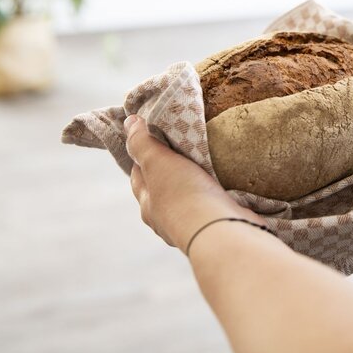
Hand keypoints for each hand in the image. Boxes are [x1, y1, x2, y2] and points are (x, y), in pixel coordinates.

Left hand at [125, 114, 262, 252]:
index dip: (142, 157)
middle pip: (162, 191)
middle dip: (169, 173)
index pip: (138, 177)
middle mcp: (166, 220)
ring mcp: (192, 227)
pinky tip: (224, 187)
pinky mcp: (215, 228)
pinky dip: (214, 197)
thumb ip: (143, 143)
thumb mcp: (158, 161)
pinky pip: (211, 208)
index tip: (154, 139)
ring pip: (188, 201)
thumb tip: (128, 122)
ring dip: (194, 187)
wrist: (220, 231)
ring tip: (207, 167)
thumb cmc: (184, 195)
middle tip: (182, 151)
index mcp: (148, 205)